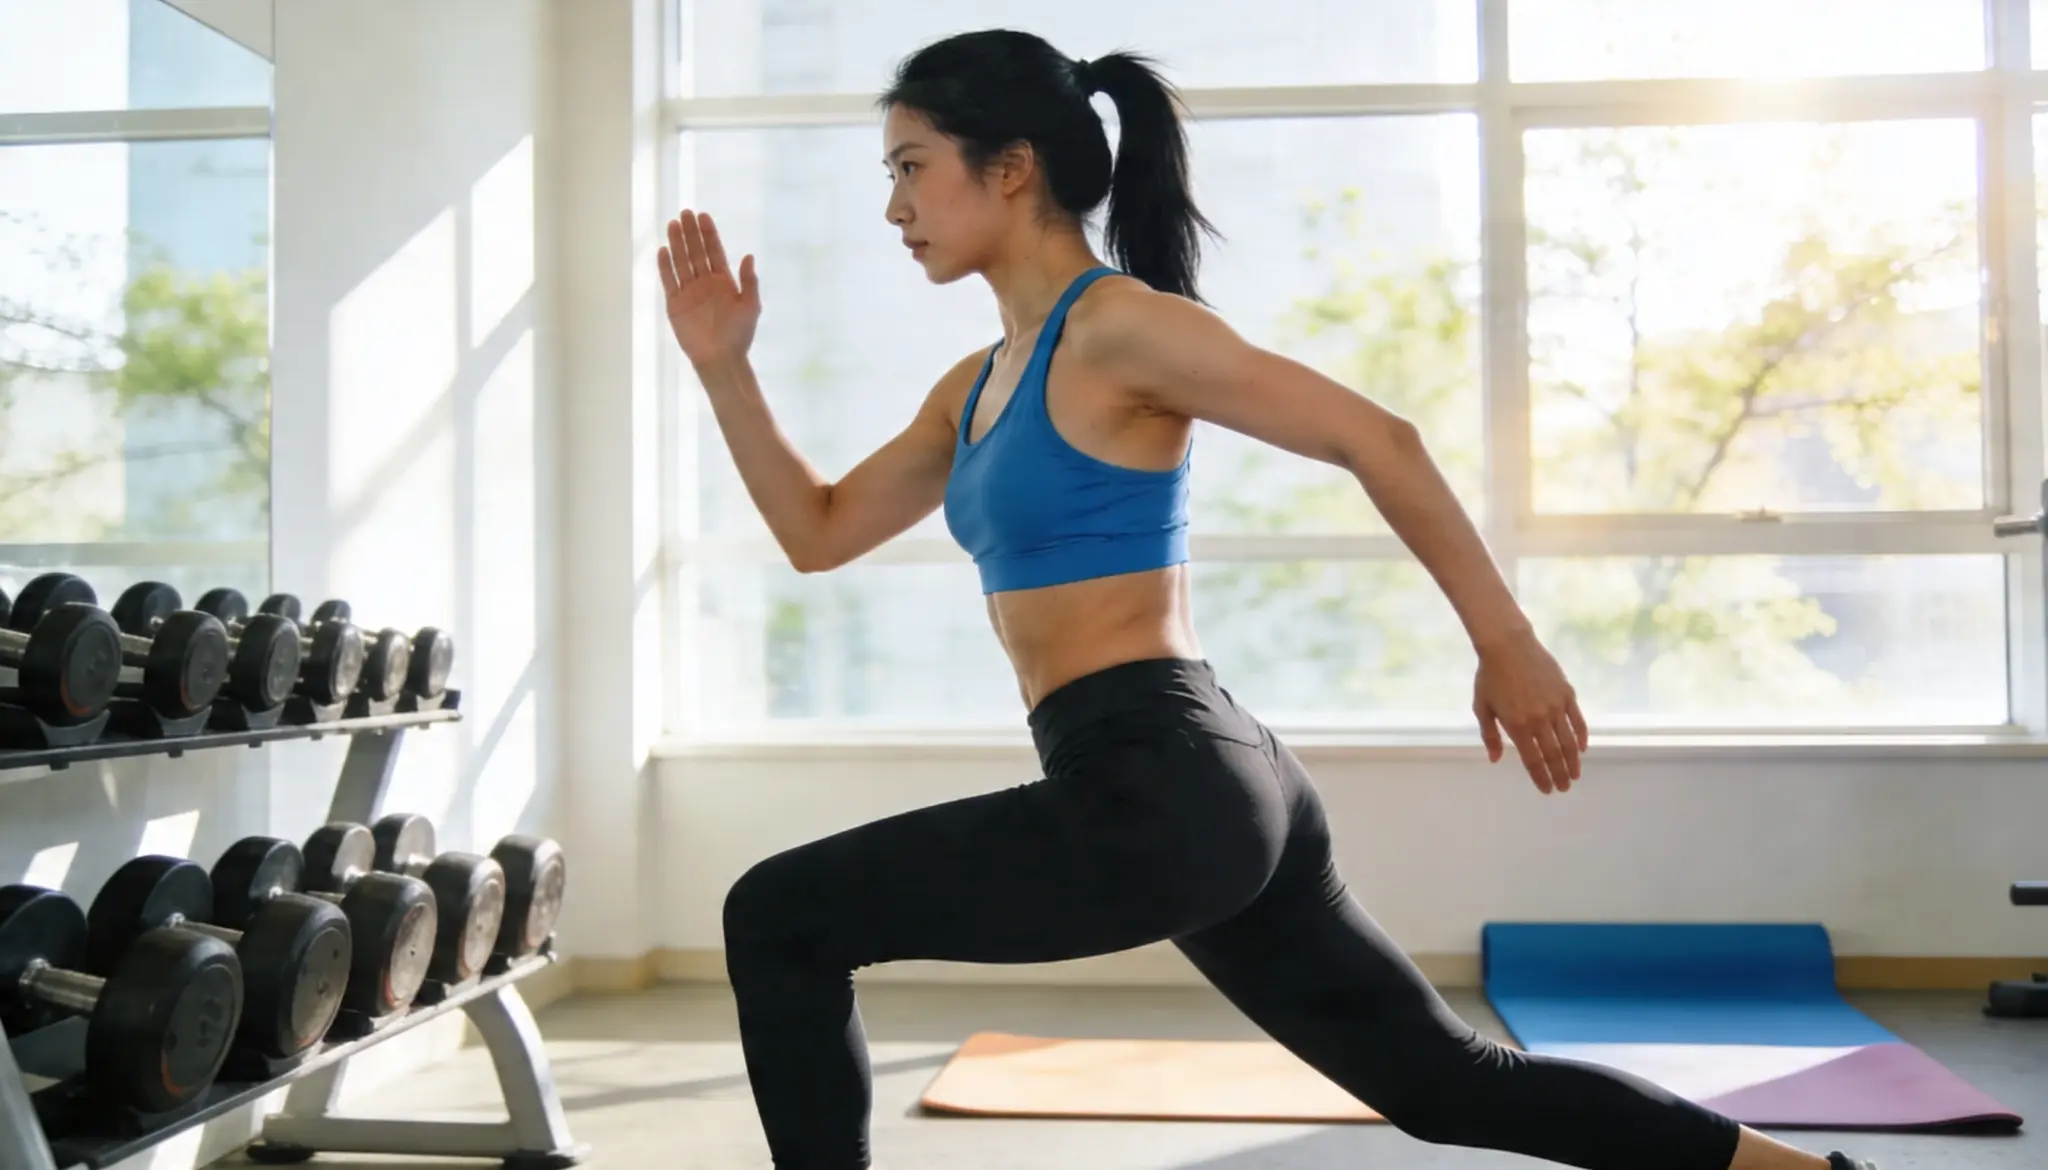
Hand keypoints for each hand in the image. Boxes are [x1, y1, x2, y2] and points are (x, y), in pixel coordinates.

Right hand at [658, 209, 759, 368]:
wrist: (720, 359)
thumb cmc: (739, 335)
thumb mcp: (751, 307)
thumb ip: (749, 282)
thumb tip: (749, 256)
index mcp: (724, 281)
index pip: (714, 251)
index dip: (709, 234)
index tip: (703, 216)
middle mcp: (705, 283)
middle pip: (696, 252)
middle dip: (691, 232)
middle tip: (685, 212)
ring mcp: (689, 292)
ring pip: (681, 262)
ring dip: (677, 243)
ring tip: (672, 223)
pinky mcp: (675, 304)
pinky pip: (669, 281)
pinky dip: (665, 266)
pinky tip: (663, 250)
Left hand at [1473, 629, 1588, 793]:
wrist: (1508, 645)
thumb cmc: (1490, 676)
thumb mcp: (1482, 707)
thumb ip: (1490, 735)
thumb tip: (1495, 759)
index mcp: (1517, 726)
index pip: (1533, 760)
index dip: (1541, 777)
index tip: (1547, 790)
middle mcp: (1539, 719)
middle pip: (1553, 755)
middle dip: (1559, 775)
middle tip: (1564, 788)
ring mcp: (1555, 706)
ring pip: (1568, 741)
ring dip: (1573, 761)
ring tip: (1575, 775)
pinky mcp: (1567, 694)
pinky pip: (1577, 721)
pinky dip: (1581, 737)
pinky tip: (1581, 749)